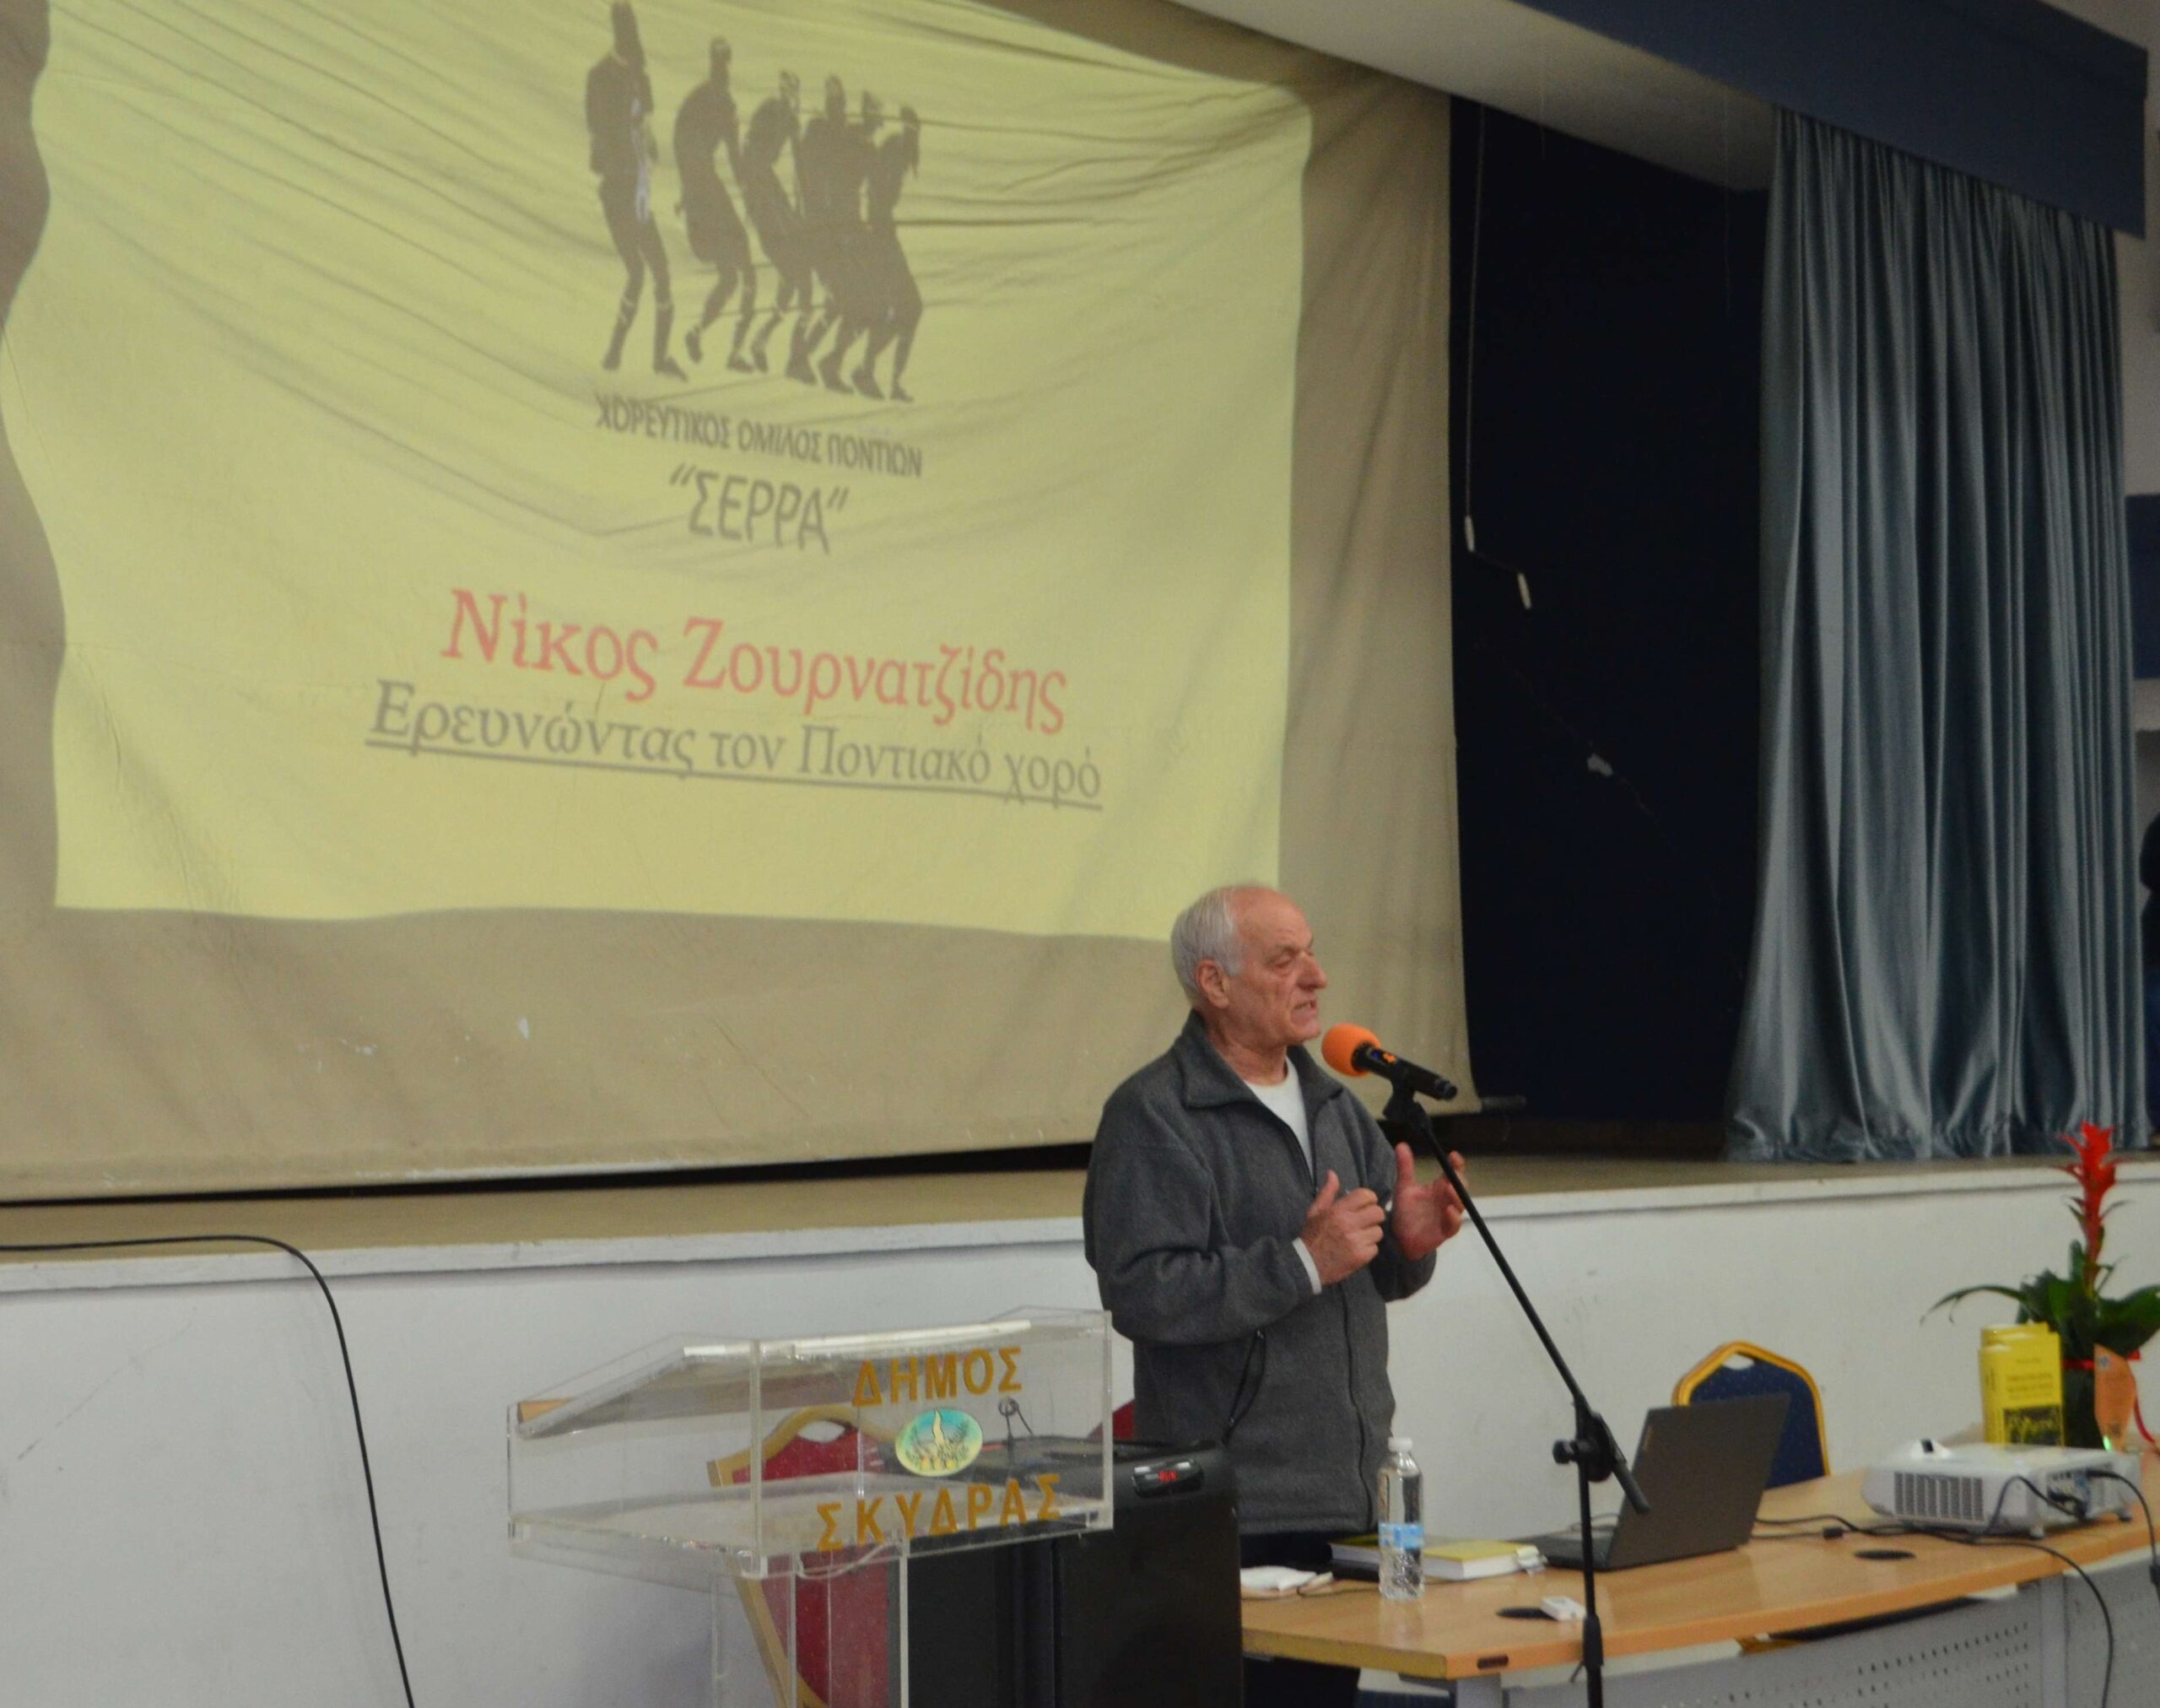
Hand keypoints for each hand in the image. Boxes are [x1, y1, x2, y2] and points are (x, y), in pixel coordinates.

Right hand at [1300, 1170, 1384, 1285]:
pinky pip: (1375, 1247)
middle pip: (1377, 1212)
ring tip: (1360, 1237)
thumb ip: (1327, 1192)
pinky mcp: (1361, 1256)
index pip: (1366, 1196)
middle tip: (1365, 1222)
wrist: (1307, 1265)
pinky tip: (1357, 1249)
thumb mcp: (1315, 1211)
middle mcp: (1348, 1224)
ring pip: (1378, 1231)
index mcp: (1338, 1210)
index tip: (1364, 1205)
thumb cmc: (1312, 1236)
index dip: (1369, 1199)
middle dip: (1373, 1216)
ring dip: (1371, 1234)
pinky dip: (1368, 1249)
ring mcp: (1356, 1241)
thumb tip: (1332, 1173)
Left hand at [1388, 1142, 1465, 1262]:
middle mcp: (1446, 1200)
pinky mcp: (1445, 1231)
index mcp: (1439, 1187)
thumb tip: (1401, 1144)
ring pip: (1460, 1205)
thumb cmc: (1406, 1211)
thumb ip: (1405, 1167)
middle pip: (1460, 1187)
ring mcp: (1448, 1216)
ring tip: (1449, 1188)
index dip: (1456, 1164)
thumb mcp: (1404, 1187)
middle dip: (1459, 1180)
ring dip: (1457, 1197)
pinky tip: (1449, 1210)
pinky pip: (1454, 1225)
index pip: (1452, 1173)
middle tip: (1452, 1174)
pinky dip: (1453, 1218)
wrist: (1399, 1237)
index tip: (1454, 1155)